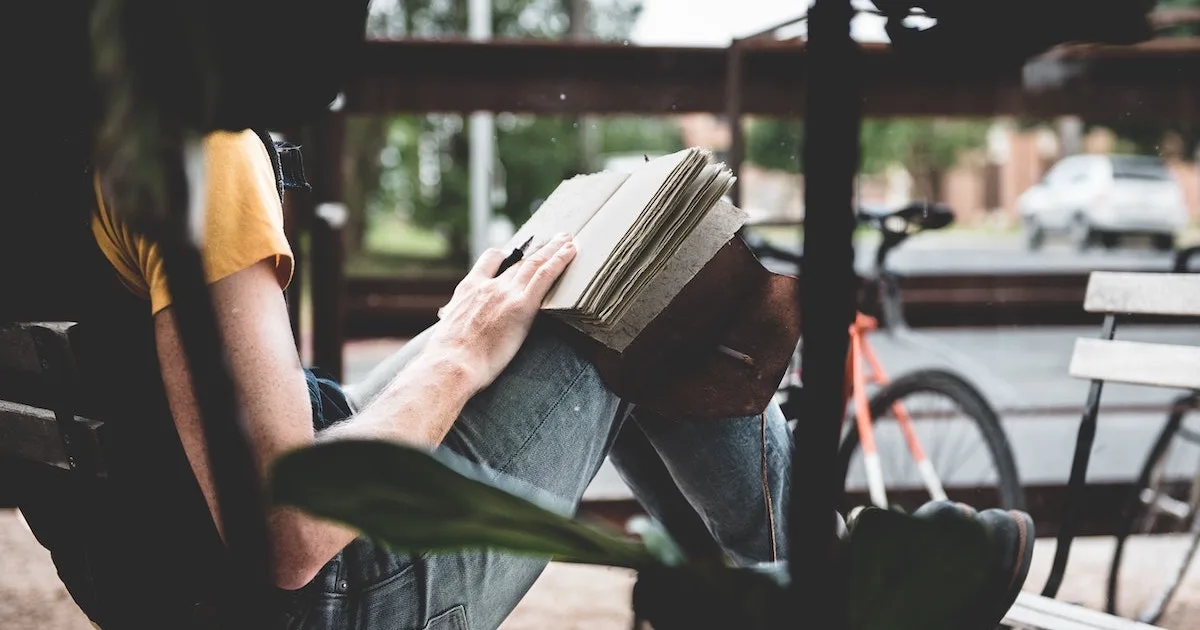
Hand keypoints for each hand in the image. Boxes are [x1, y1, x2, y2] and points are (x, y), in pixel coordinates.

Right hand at [427, 233, 575, 392]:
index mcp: (468, 289)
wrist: (451, 363)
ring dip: (553, 249)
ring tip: (567, 239)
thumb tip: (453, 328)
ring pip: (534, 263)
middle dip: (536, 249)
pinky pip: (544, 276)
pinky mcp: (522, 305)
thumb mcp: (447, 330)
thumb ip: (457, 321)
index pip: (489, 260)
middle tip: (552, 239)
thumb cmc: (447, 358)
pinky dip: (559, 260)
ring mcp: (505, 293)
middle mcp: (488, 285)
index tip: (516, 251)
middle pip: (517, 261)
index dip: (506, 254)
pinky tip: (571, 251)